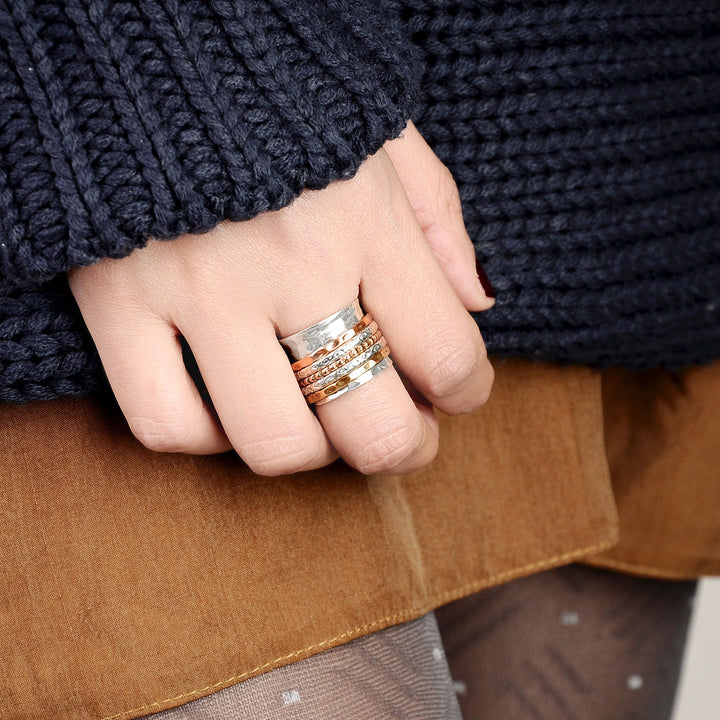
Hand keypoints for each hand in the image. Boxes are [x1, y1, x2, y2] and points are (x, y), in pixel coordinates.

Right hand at [68, 122, 494, 474]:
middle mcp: (287, 263)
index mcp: (365, 216)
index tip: (458, 389)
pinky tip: (229, 405)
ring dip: (314, 449)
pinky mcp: (116, 300)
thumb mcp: (381, 125)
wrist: (141, 32)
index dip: (469, 391)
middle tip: (407, 432)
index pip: (448, 353)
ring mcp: (197, 289)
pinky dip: (207, 436)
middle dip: (406, 446)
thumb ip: (437, 214)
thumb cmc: (277, 81)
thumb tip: (476, 302)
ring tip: (318, 417)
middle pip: (372, 425)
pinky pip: (166, 423)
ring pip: (273, 442)